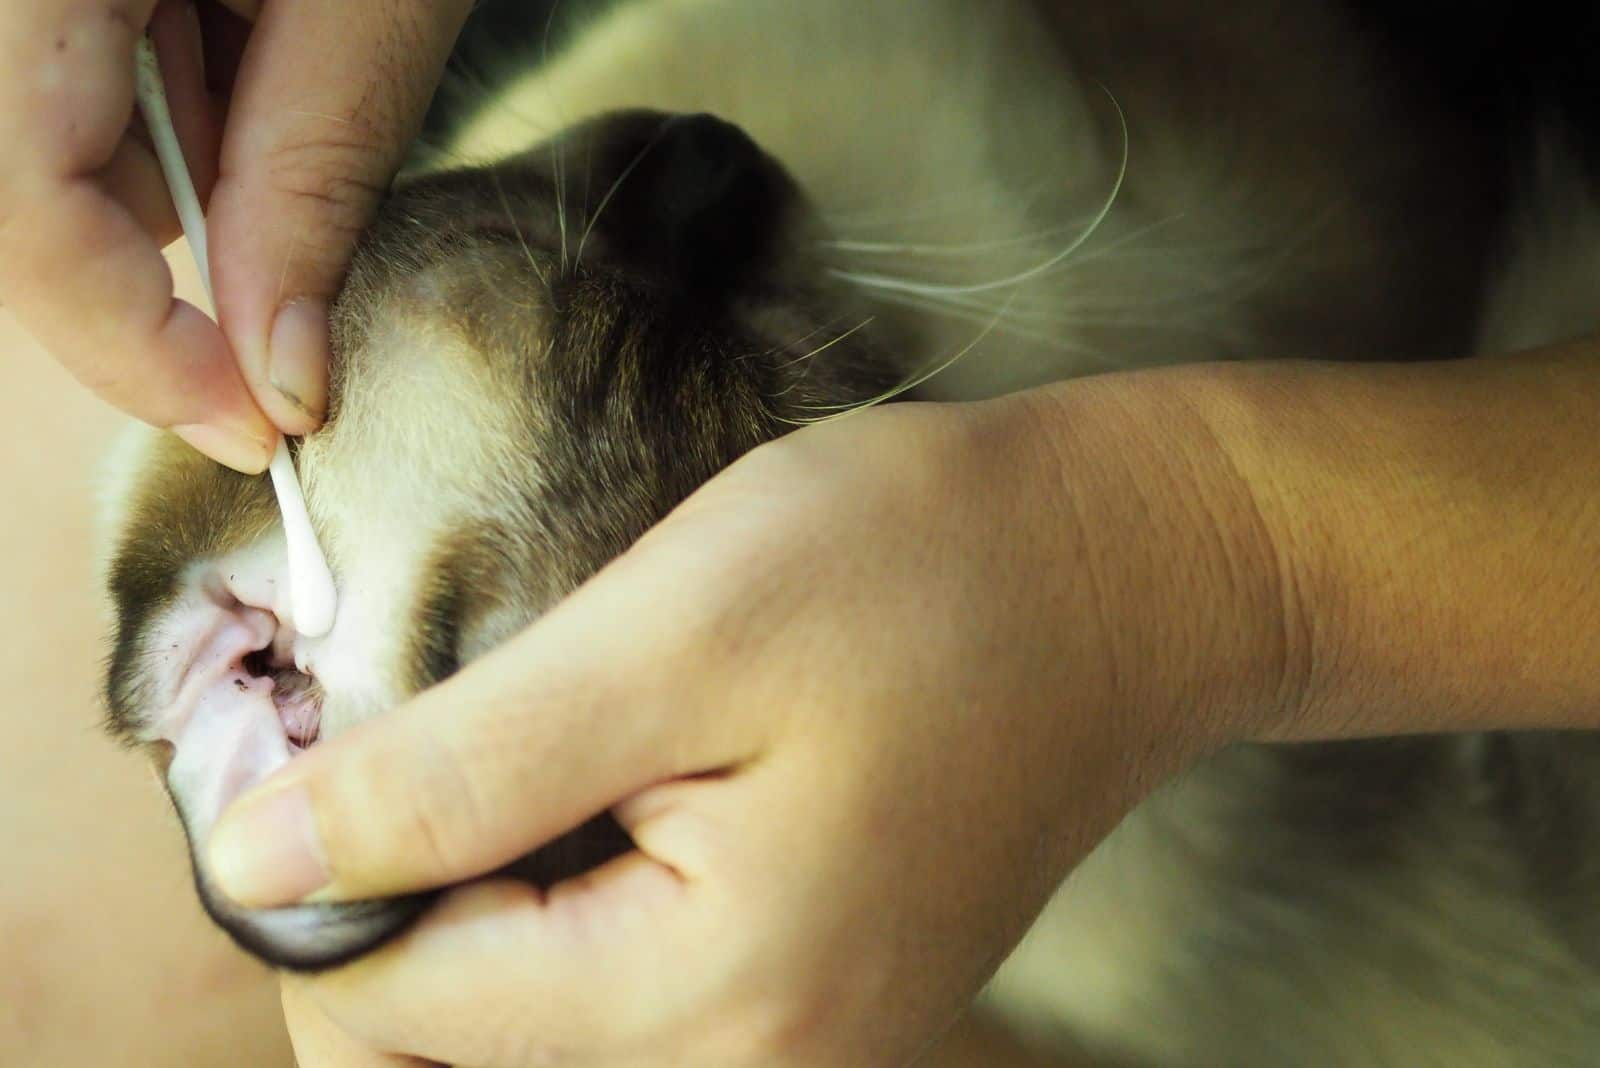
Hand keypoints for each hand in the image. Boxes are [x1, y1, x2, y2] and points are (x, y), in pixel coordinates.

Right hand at [0, 0, 469, 470]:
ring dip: (193, 172)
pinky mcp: (61, 5)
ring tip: (293, 63)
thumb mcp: (378, 3)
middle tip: (303, 253)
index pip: (26, 213)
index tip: (257, 428)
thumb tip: (281, 379)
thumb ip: (313, 177)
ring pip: (63, 160)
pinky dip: (187, 115)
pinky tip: (257, 46)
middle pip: (33, 201)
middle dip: (175, 260)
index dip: (134, 348)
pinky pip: (91, 100)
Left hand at [206, 385, 1290, 1065]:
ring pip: (536, 1012)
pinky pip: (628, 983)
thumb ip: (455, 773)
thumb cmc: (926, 568)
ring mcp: (802, 1044)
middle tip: (414, 722)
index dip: (308, 866)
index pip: (392, 1006)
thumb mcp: (676, 633)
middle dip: (391, 883)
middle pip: (457, 1033)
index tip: (309, 727)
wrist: (1133, 575)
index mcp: (711, 998)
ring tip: (524, 734)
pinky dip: (569, 886)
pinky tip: (604, 776)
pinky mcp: (821, 992)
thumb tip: (252, 861)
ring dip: (480, 882)